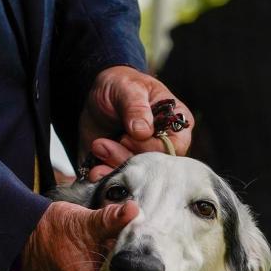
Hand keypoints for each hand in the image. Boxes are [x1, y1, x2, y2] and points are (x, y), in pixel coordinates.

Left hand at [79, 66, 193, 178]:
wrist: (95, 97)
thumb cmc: (120, 86)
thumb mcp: (127, 87)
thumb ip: (136, 106)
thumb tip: (143, 131)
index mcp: (176, 127)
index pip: (174, 149)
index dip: (150, 148)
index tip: (127, 136)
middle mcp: (164, 149)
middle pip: (155, 169)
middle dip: (126, 159)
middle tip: (102, 144)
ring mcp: (144, 162)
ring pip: (136, 179)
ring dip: (113, 168)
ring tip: (97, 147)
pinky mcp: (125, 171)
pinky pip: (119, 184)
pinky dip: (105, 180)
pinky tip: (94, 170)